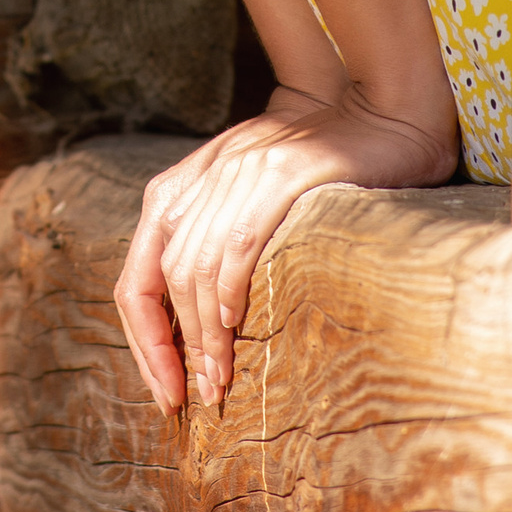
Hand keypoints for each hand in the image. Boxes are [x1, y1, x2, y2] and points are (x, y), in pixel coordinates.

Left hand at [113, 85, 459, 415]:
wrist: (375, 115)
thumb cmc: (314, 175)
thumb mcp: (245, 205)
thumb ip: (210, 247)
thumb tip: (194, 335)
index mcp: (178, 190)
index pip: (135, 278)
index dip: (143, 341)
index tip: (165, 392)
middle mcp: (200, 178)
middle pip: (160, 279)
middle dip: (174, 347)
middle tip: (200, 395)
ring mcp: (238, 171)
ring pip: (194, 266)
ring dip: (202, 333)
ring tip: (220, 378)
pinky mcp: (280, 171)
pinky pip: (237, 238)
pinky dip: (228, 285)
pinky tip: (233, 323)